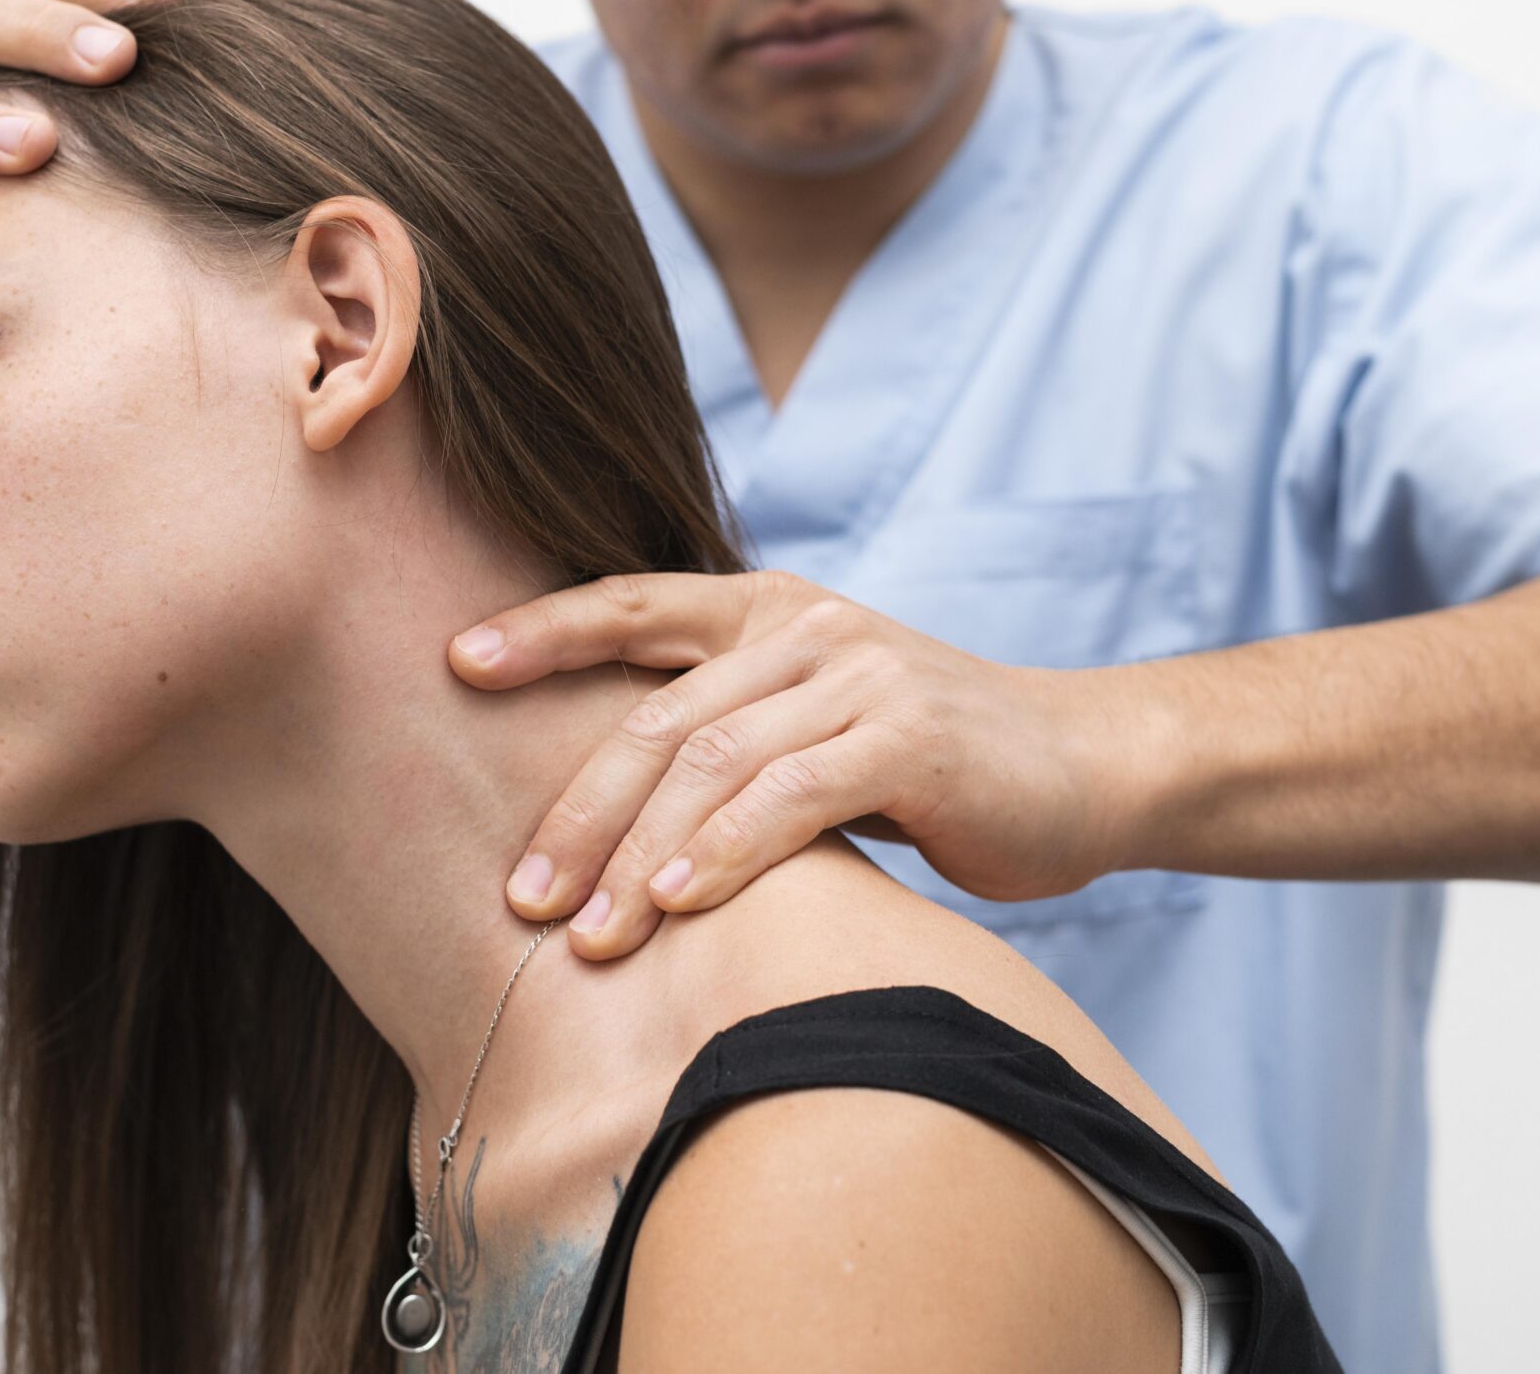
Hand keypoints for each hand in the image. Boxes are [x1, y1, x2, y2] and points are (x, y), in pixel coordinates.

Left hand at [452, 570, 1154, 959]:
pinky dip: (726, 852)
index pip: (631, 604)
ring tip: (585, 935)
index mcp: (767, 609)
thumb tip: (601, 811)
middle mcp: (805, 626)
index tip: (454, 662)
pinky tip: (677, 903)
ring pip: (712, 762)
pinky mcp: (908, 735)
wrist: (1084, 766)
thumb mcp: (818, 722)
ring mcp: (858, 674)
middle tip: (519, 896)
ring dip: (637, 857)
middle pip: (655, 716)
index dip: (542, 631)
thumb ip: (729, 733)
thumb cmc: (933, 762)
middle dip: (577, 812)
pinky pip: (791, 795)